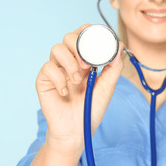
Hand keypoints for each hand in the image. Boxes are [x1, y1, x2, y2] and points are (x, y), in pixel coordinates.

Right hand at [36, 24, 123, 153]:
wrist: (76, 131)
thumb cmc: (91, 109)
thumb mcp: (107, 87)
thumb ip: (114, 67)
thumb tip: (120, 45)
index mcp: (86, 61)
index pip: (84, 36)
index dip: (89, 33)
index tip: (99, 44)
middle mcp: (70, 62)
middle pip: (69, 37)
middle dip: (79, 47)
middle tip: (87, 65)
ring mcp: (56, 70)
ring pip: (56, 48)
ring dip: (69, 63)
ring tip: (77, 81)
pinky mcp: (44, 80)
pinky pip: (47, 67)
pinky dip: (58, 78)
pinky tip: (65, 92)